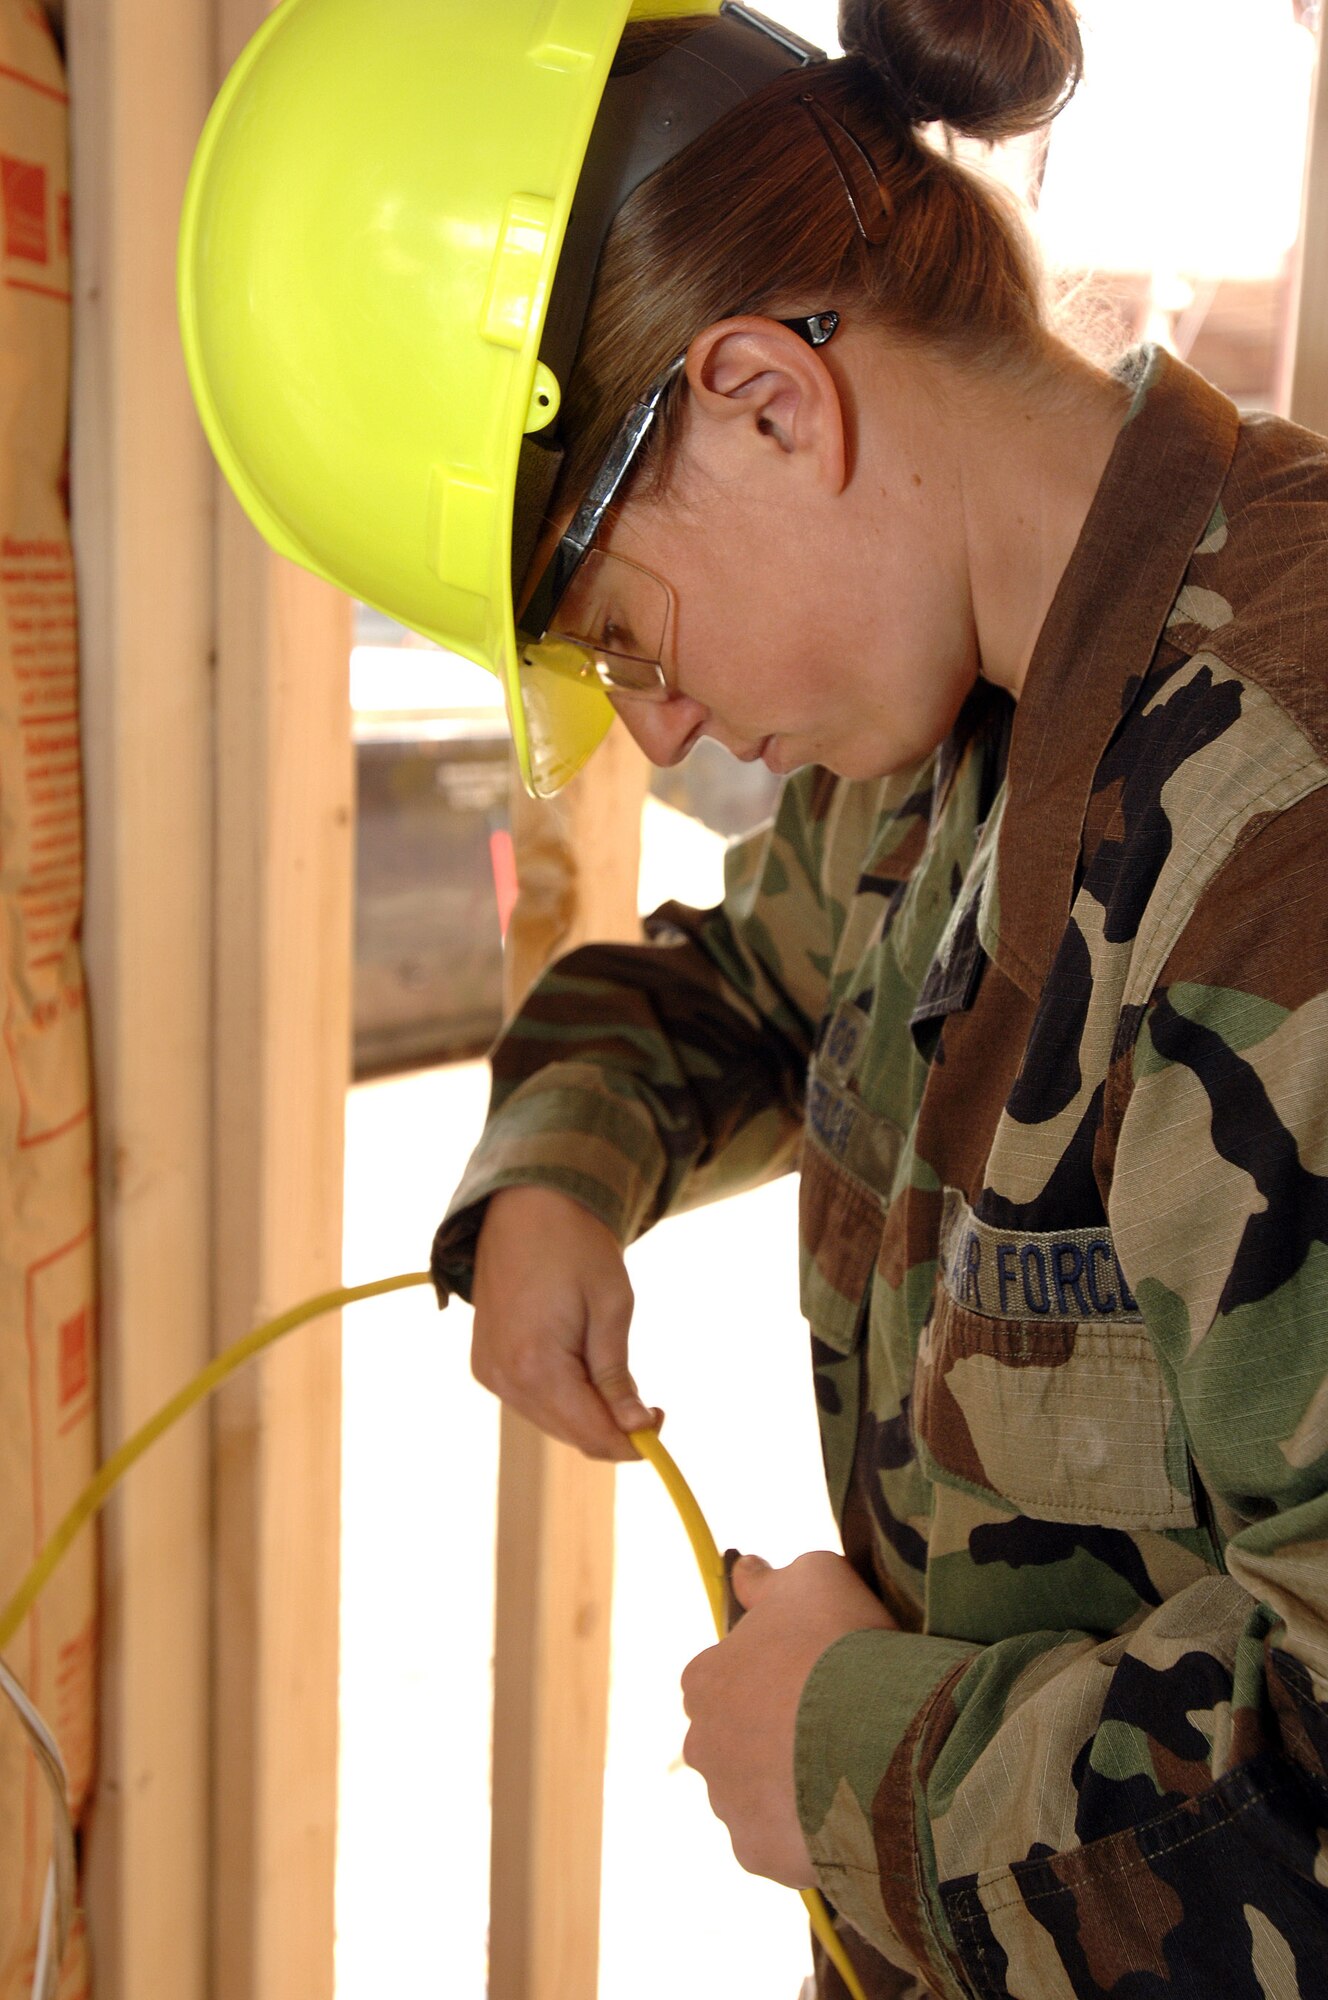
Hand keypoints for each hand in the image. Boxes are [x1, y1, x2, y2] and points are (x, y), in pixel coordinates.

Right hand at [470, 1185, 658, 1459]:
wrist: (527, 1206)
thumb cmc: (577, 1249)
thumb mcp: (612, 1308)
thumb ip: (618, 1376)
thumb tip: (637, 1428)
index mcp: (536, 1364)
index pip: (590, 1433)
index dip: (630, 1442)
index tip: (660, 1424)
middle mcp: (504, 1377)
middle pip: (569, 1433)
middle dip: (612, 1428)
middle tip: (648, 1403)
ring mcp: (489, 1372)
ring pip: (550, 1421)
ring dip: (587, 1413)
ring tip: (611, 1371)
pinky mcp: (485, 1364)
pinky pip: (530, 1400)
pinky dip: (561, 1396)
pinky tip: (580, 1365)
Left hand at [681, 1551, 894, 1885]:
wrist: (878, 1731)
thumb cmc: (842, 1643)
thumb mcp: (813, 1577)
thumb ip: (769, 1578)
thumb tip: (743, 1570)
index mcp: (703, 1679)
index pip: (721, 1679)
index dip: (768, 1677)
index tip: (811, 1677)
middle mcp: (700, 1744)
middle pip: (732, 1741)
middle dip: (769, 1737)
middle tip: (829, 1727)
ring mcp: (726, 1804)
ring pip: (754, 1796)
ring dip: (788, 1786)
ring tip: (846, 1772)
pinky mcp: (757, 1853)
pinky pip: (779, 1843)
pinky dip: (805, 1833)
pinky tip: (845, 1812)